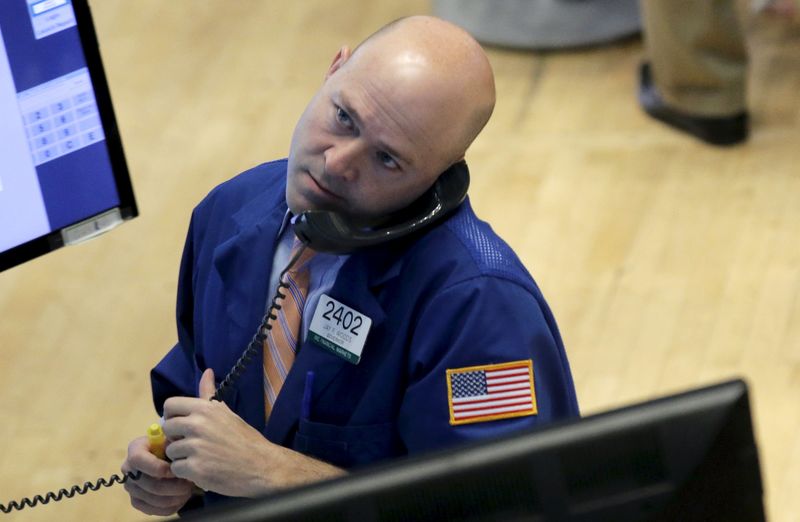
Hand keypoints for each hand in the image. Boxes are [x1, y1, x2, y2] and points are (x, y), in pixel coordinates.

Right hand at [121, 435, 194, 515]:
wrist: (168, 456)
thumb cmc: (172, 445)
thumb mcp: (173, 438)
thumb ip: (173, 442)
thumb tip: (179, 450)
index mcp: (135, 449)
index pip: (138, 460)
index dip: (157, 467)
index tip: (176, 469)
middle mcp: (128, 469)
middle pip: (149, 484)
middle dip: (174, 486)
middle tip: (189, 482)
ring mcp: (131, 487)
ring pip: (154, 499)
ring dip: (175, 497)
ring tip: (188, 489)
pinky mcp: (137, 501)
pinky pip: (153, 510)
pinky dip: (171, 506)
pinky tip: (181, 498)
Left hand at [163, 368, 344, 496]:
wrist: (260, 466)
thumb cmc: (244, 439)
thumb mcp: (226, 412)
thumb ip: (209, 394)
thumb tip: (207, 371)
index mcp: (204, 408)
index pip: (170, 405)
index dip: (173, 416)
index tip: (182, 425)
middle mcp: (197, 424)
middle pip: (167, 428)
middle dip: (176, 438)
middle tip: (193, 445)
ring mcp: (195, 447)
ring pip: (171, 451)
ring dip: (182, 457)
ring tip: (201, 459)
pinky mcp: (195, 468)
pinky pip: (176, 469)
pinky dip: (187, 473)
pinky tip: (202, 470)